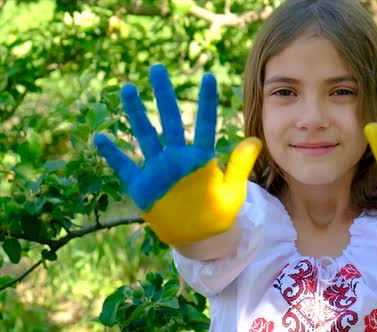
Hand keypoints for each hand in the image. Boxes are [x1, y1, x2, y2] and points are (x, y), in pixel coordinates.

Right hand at [94, 65, 261, 244]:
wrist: (201, 238)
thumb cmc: (220, 214)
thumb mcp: (232, 191)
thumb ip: (239, 166)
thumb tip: (256, 140)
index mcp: (201, 159)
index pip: (205, 124)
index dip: (207, 102)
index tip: (209, 77)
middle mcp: (177, 158)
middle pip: (170, 121)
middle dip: (164, 95)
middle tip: (158, 68)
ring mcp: (158, 171)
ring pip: (145, 135)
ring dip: (136, 113)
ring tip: (127, 88)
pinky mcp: (143, 187)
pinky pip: (125, 167)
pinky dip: (113, 154)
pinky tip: (100, 137)